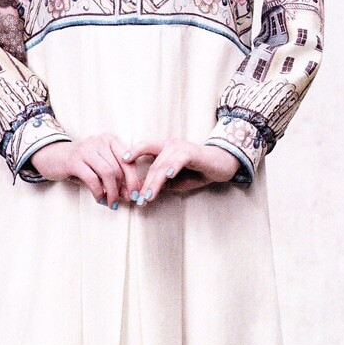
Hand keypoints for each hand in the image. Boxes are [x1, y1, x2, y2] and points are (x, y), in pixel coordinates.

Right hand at [29, 135, 142, 206]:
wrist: (52, 156)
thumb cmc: (81, 163)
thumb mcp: (100, 165)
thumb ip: (115, 176)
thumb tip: (129, 195)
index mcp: (110, 140)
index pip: (129, 160)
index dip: (134, 179)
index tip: (135, 194)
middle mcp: (100, 141)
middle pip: (119, 168)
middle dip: (122, 188)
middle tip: (121, 201)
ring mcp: (86, 150)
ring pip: (108, 173)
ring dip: (112, 192)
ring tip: (111, 203)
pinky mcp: (74, 161)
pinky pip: (92, 179)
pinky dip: (99, 192)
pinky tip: (99, 199)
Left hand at [122, 139, 239, 204]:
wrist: (222, 165)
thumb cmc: (198, 172)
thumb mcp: (176, 180)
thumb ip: (162, 182)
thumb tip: (146, 192)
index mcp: (164, 148)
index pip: (144, 147)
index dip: (133, 152)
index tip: (122, 162)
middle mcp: (170, 145)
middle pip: (152, 165)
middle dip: (145, 184)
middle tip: (138, 200)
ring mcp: (180, 147)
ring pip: (162, 166)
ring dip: (154, 183)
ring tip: (148, 197)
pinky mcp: (191, 152)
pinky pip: (178, 161)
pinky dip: (172, 168)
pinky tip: (167, 176)